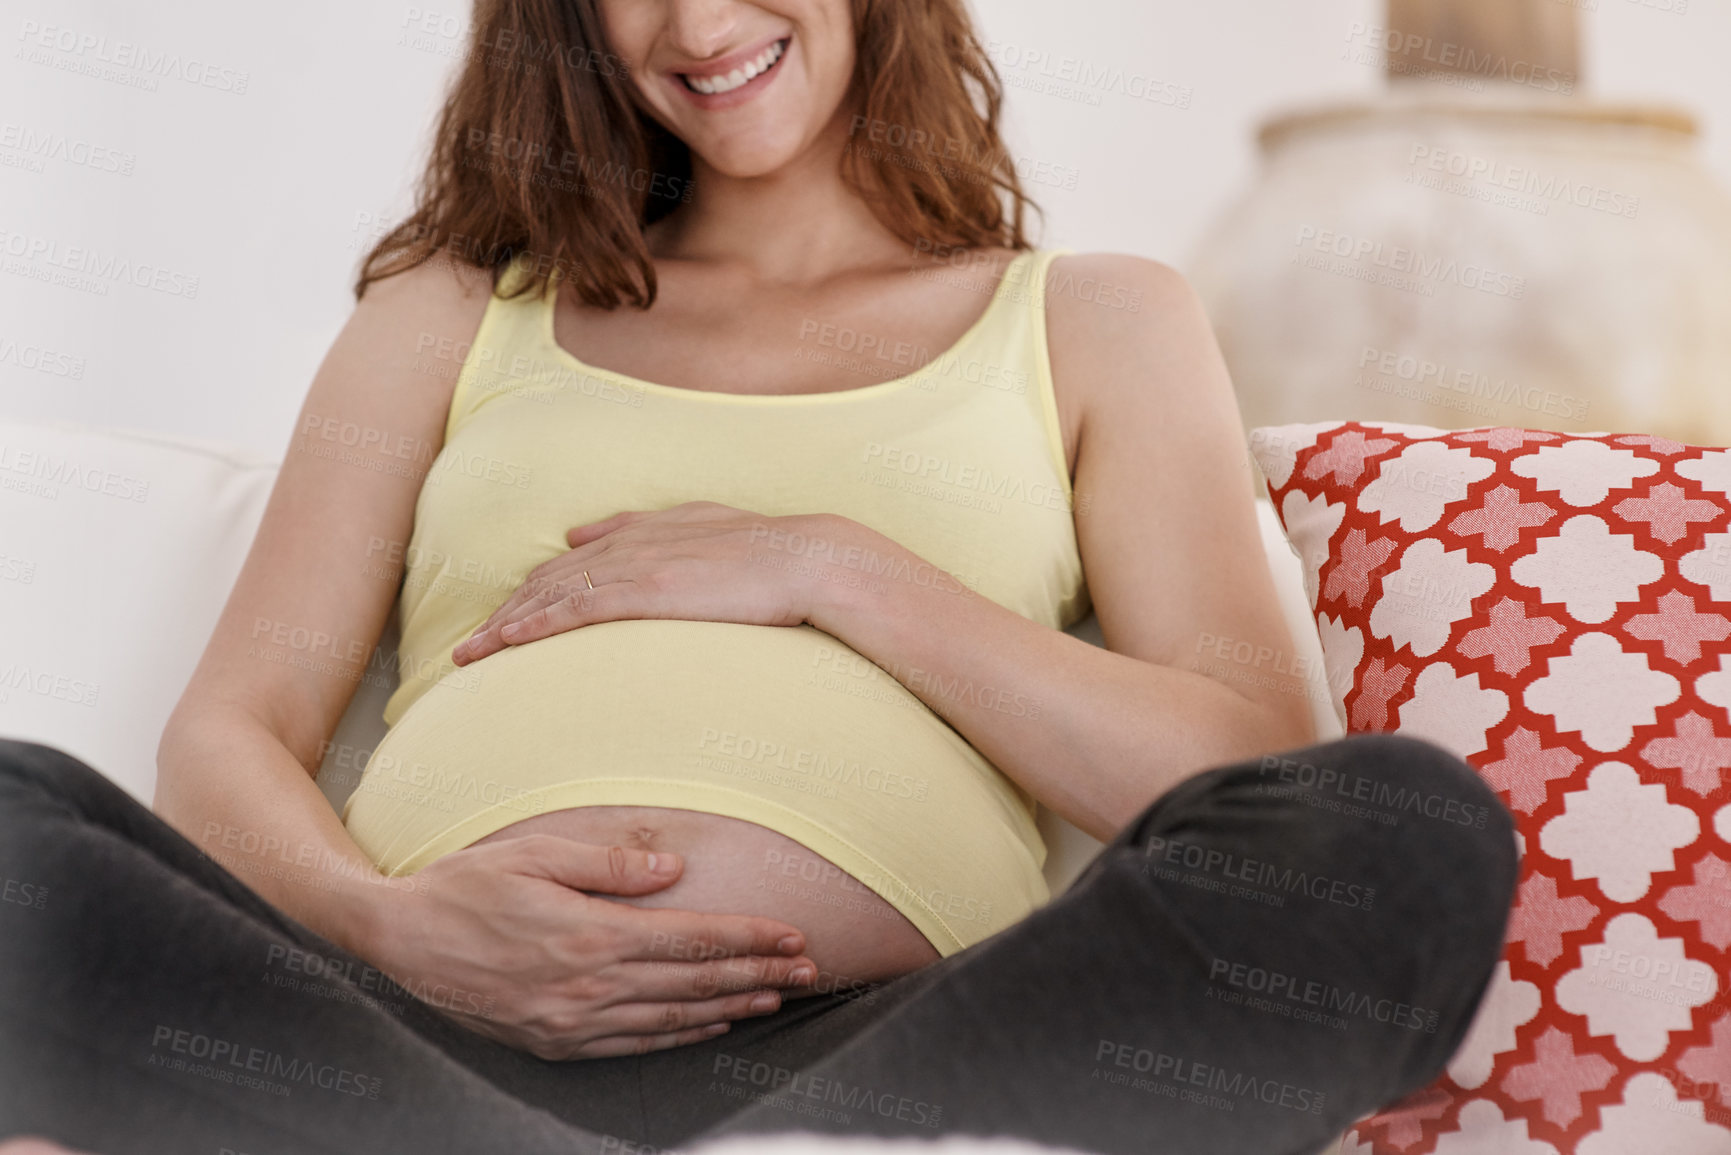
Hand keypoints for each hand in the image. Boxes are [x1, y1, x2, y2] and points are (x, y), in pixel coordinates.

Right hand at [357, 834, 816, 1059]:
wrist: (398, 940)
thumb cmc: (466, 885)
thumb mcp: (535, 854)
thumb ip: (610, 863)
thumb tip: (675, 870)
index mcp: (588, 935)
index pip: (690, 940)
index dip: (747, 938)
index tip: (792, 935)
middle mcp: (587, 987)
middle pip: (692, 982)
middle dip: (757, 974)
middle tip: (807, 969)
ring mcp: (571, 1023)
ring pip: (671, 1019)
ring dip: (729, 1009)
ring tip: (776, 998)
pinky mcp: (554, 1043)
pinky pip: (634, 1044)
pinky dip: (680, 1036)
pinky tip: (710, 1025)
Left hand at [453, 502, 845, 665]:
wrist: (807, 559)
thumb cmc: (774, 553)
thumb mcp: (711, 528)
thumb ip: (656, 527)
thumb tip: (589, 535)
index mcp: (649, 530)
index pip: (574, 562)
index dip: (535, 591)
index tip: (506, 616)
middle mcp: (632, 543)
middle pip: (548, 581)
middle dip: (503, 613)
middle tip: (467, 648)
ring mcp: (636, 566)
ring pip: (551, 596)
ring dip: (503, 627)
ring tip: (467, 657)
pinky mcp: (645, 591)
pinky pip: (575, 609)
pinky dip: (534, 626)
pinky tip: (505, 642)